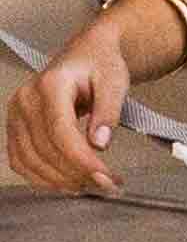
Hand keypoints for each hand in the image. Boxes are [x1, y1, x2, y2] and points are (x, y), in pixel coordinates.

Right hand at [8, 27, 130, 194]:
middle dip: (76, 173)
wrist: (86, 55)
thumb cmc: (100, 65)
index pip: (60, 131)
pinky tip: (67, 183)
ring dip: (60, 180)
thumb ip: (108, 111)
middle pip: (45, 149)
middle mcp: (26, 100)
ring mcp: (16, 115)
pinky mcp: (15, 128)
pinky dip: (42, 177)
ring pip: (30, 160)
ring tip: (91, 186)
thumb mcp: (115, 81)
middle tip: (107, 185)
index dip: (80, 159)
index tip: (104, 175)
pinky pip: (22, 161)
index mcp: (50, 85)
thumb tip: (99, 144)